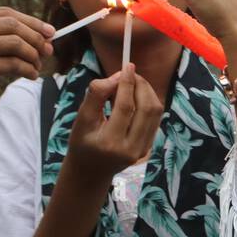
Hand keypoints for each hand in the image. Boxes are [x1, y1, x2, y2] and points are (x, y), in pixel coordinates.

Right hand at [0, 7, 53, 131]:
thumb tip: (41, 34)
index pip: (6, 12)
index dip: (33, 22)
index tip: (50, 32)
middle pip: (13, 26)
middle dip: (37, 38)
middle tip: (48, 51)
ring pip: (16, 44)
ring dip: (34, 56)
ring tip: (37, 66)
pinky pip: (12, 65)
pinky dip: (28, 70)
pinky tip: (30, 75)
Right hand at [63, 64, 162, 181]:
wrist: (91, 170)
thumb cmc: (82, 142)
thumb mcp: (81, 119)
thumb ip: (96, 96)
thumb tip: (118, 76)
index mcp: (110, 142)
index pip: (125, 107)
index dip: (128, 83)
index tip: (127, 66)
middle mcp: (131, 148)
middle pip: (146, 108)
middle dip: (141, 85)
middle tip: (130, 74)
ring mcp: (143, 149)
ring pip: (155, 112)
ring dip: (146, 92)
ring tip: (131, 84)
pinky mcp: (148, 147)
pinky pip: (155, 118)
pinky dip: (148, 102)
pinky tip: (135, 97)